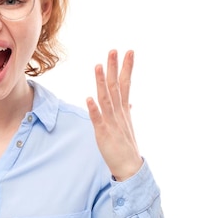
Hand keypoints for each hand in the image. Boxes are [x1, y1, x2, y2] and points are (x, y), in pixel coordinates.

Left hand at [86, 50, 142, 180]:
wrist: (129, 167)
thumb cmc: (126, 145)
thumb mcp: (127, 125)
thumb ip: (126, 111)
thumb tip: (130, 102)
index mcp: (124, 109)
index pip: (126, 83)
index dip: (126, 67)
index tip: (128, 52)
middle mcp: (119, 112)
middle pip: (117, 86)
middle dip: (114, 68)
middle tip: (113, 50)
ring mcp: (111, 122)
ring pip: (106, 98)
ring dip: (102, 82)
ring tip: (98, 66)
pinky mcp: (103, 133)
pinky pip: (98, 119)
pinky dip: (93, 109)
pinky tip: (88, 98)